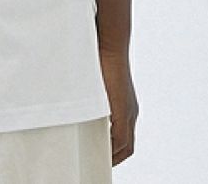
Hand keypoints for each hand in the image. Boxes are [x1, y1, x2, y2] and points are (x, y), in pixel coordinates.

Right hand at [98, 48, 137, 166]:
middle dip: (114, 157)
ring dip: (113, 154)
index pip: (124, 137)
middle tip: (99, 163)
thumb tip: (77, 101)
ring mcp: (129, 111)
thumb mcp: (95, 83)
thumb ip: (91, 95)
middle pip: (127, 146)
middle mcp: (130, 111)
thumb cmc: (98, 59)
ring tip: (97, 160)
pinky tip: (101, 152)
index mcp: (124, 105)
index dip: (114, 150)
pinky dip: (113, 150)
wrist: (109, 45)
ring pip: (125, 145)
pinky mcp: (125, 111)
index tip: (102, 154)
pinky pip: (122, 140)